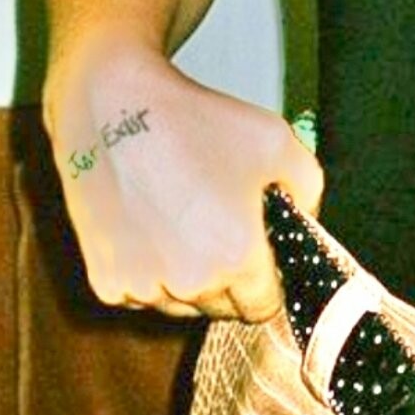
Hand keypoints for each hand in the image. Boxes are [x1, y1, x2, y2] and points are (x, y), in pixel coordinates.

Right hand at [42, 37, 323, 322]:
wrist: (114, 107)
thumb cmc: (197, 122)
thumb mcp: (277, 141)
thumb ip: (308, 192)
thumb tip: (303, 226)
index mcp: (236, 257)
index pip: (263, 307)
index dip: (266, 281)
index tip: (258, 254)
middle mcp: (190, 284)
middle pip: (222, 307)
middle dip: (228, 277)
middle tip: (218, 225)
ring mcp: (144, 288)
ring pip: (180, 306)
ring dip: (187, 279)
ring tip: (182, 220)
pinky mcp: (107, 283)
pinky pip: (142, 296)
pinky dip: (149, 274)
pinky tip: (150, 226)